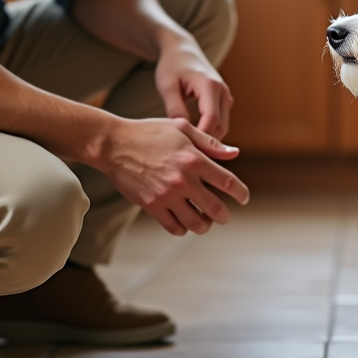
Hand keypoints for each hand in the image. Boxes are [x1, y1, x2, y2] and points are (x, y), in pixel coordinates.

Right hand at [101, 117, 249, 235]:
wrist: (114, 144)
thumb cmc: (149, 132)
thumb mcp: (182, 129)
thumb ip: (210, 144)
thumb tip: (235, 153)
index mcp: (194, 159)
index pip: (227, 182)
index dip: (241, 193)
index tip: (244, 198)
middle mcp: (183, 180)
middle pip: (215, 209)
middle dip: (224, 216)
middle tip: (224, 216)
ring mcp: (167, 195)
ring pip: (195, 223)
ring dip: (204, 225)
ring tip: (204, 221)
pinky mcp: (151, 205)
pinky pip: (173, 227)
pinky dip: (182, 228)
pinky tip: (184, 222)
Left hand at [154, 32, 233, 139]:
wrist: (182, 50)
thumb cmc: (172, 66)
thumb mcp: (167, 86)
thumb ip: (175, 108)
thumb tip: (182, 133)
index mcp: (210, 85)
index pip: (211, 119)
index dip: (201, 137)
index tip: (185, 149)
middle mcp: (223, 91)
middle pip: (221, 126)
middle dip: (206, 142)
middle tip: (186, 154)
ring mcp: (225, 96)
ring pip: (223, 126)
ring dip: (208, 138)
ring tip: (188, 149)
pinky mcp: (223, 100)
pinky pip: (220, 121)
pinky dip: (209, 131)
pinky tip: (192, 138)